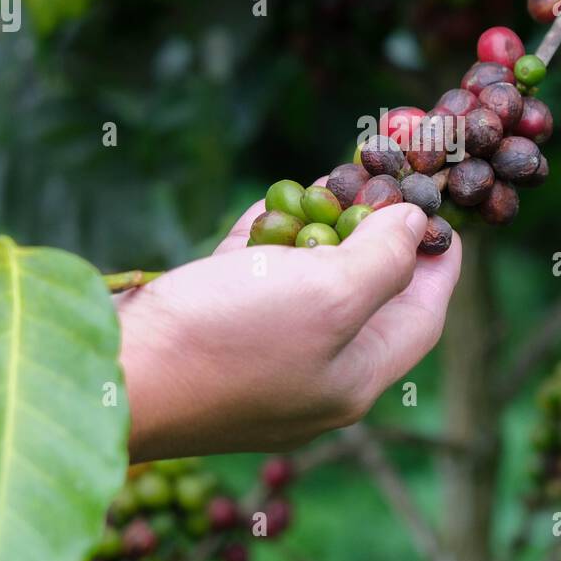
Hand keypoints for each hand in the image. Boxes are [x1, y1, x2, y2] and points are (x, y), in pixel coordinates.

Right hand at [116, 195, 461, 458]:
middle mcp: (313, 376)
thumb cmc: (231, 338)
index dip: (438, 263)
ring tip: (334, 181)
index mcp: (354, 379)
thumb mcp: (331, 294)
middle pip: (365, 298)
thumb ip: (386, 259)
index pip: (421, 317)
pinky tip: (271, 207)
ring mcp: (260, 359)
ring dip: (321, 232)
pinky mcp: (211, 336)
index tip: (446, 215)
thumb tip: (415, 224)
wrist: (115, 374)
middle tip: (383, 183)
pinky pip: (255, 284)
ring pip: (306, 286)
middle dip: (375, 237)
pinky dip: (268, 244)